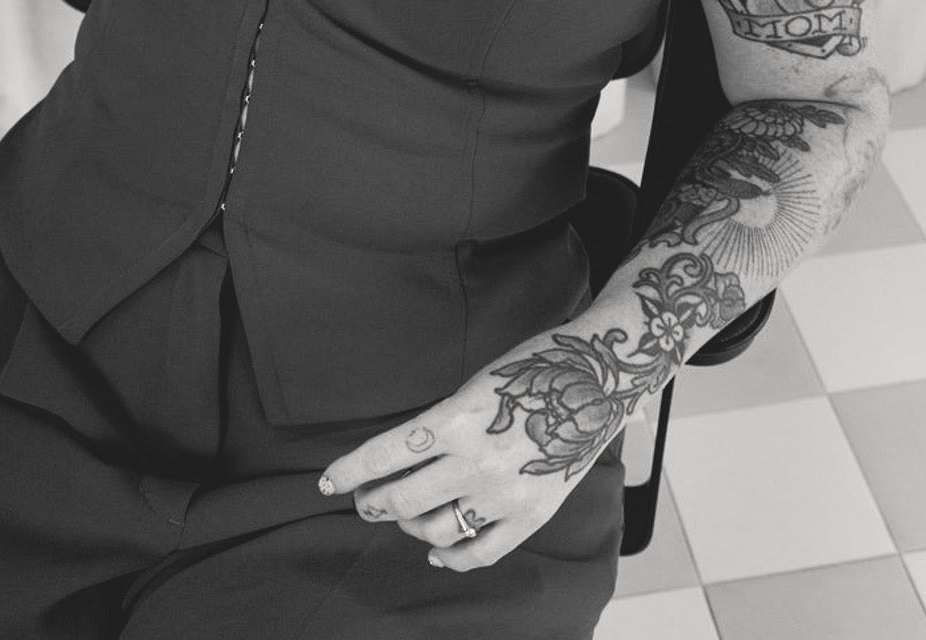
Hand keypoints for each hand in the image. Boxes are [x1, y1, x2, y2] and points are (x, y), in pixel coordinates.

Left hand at [316, 328, 625, 572]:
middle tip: (364, 498)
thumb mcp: (476, 384)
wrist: (599, 379)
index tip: (327, 482)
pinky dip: (450, 556)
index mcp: (458, 417)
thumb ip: (441, 424)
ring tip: (401, 515)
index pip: (385, 453)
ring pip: (434, 528)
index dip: (349, 471)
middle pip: (403, 498)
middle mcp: (477, 460)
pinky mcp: (532, 515)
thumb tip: (399, 460)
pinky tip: (436, 550)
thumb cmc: (534, 368)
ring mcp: (504, 493)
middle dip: (373, 501)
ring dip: (407, 525)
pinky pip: (479, 552)